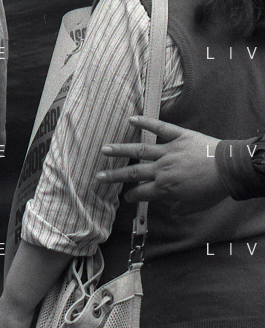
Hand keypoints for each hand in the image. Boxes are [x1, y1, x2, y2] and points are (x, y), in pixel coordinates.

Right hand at [96, 116, 225, 214]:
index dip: (132, 196)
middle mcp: (161, 169)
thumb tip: (170, 207)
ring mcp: (169, 151)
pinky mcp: (179, 136)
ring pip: (140, 150)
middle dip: (114, 176)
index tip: (126, 197)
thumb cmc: (212, 189)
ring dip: (121, 150)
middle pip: (133, 173)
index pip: (141, 192)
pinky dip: (146, 122)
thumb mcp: (193, 206)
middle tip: (98, 177)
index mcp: (164, 187)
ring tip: (105, 149)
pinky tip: (131, 119)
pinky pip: (161, 127)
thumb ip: (178, 208)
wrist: (229, 169)